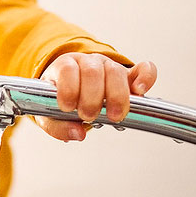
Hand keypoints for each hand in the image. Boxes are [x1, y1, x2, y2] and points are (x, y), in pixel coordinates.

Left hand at [37, 54, 156, 140]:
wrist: (72, 90)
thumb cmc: (60, 100)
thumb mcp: (50, 115)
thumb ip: (58, 126)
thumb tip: (77, 134)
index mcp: (65, 66)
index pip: (68, 69)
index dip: (69, 88)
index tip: (68, 107)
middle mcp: (88, 63)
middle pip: (93, 71)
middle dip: (92, 96)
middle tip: (89, 115)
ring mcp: (109, 67)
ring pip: (115, 71)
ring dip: (115, 95)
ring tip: (113, 116)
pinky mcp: (129, 76)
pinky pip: (143, 69)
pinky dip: (145, 77)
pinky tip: (139, 91)